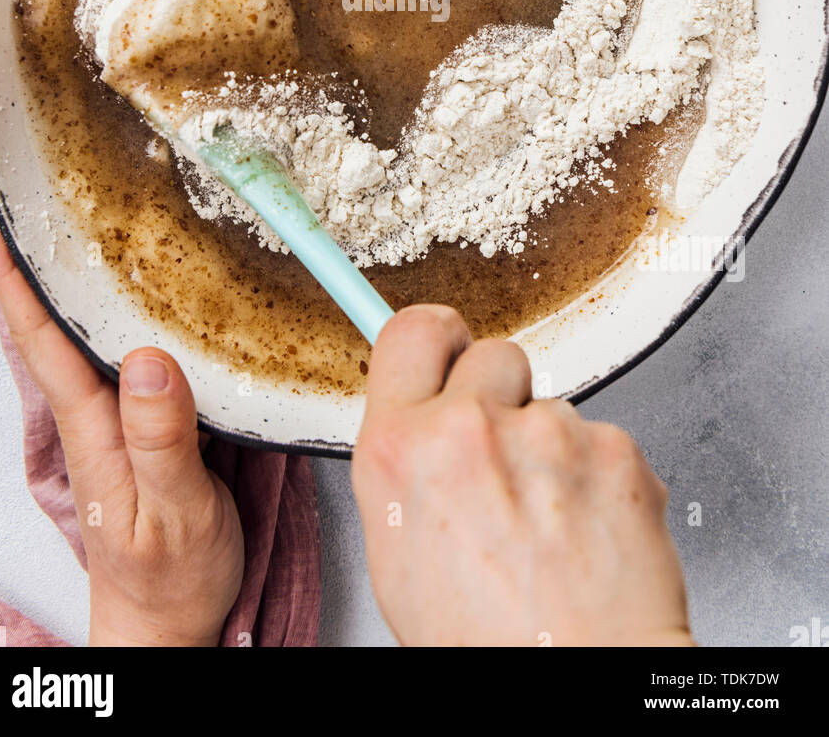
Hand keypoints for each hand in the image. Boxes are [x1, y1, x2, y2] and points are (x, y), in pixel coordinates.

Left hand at [0, 200, 243, 646]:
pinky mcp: (138, 429)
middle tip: (24, 195)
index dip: (13, 275)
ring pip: (81, 337)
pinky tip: (125, 296)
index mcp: (92, 426)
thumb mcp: (176, 511)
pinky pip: (115, 358)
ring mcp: (113, 422)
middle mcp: (93, 415)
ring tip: (66, 224)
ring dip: (64, 280)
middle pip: (51, 324)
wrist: (167, 622)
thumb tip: (146, 358)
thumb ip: (161, 438)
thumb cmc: (171, 574)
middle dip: (29, 258)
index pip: (41, 337)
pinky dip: (111, 315)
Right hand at [352, 304, 693, 646]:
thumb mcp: (399, 555)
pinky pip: (604, 441)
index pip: (412, 330)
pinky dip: (601, 479)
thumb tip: (420, 422)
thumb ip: (410, 468)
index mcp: (399, 451)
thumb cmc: (485, 647)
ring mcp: (549, 432)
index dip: (438, 340)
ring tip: (552, 526)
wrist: (574, 684)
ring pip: (554, 406)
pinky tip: (589, 534)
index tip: (450, 351)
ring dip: (554, 449)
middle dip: (503, 395)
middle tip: (510, 459)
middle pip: (494, 354)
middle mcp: (469, 428)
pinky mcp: (615, 448)